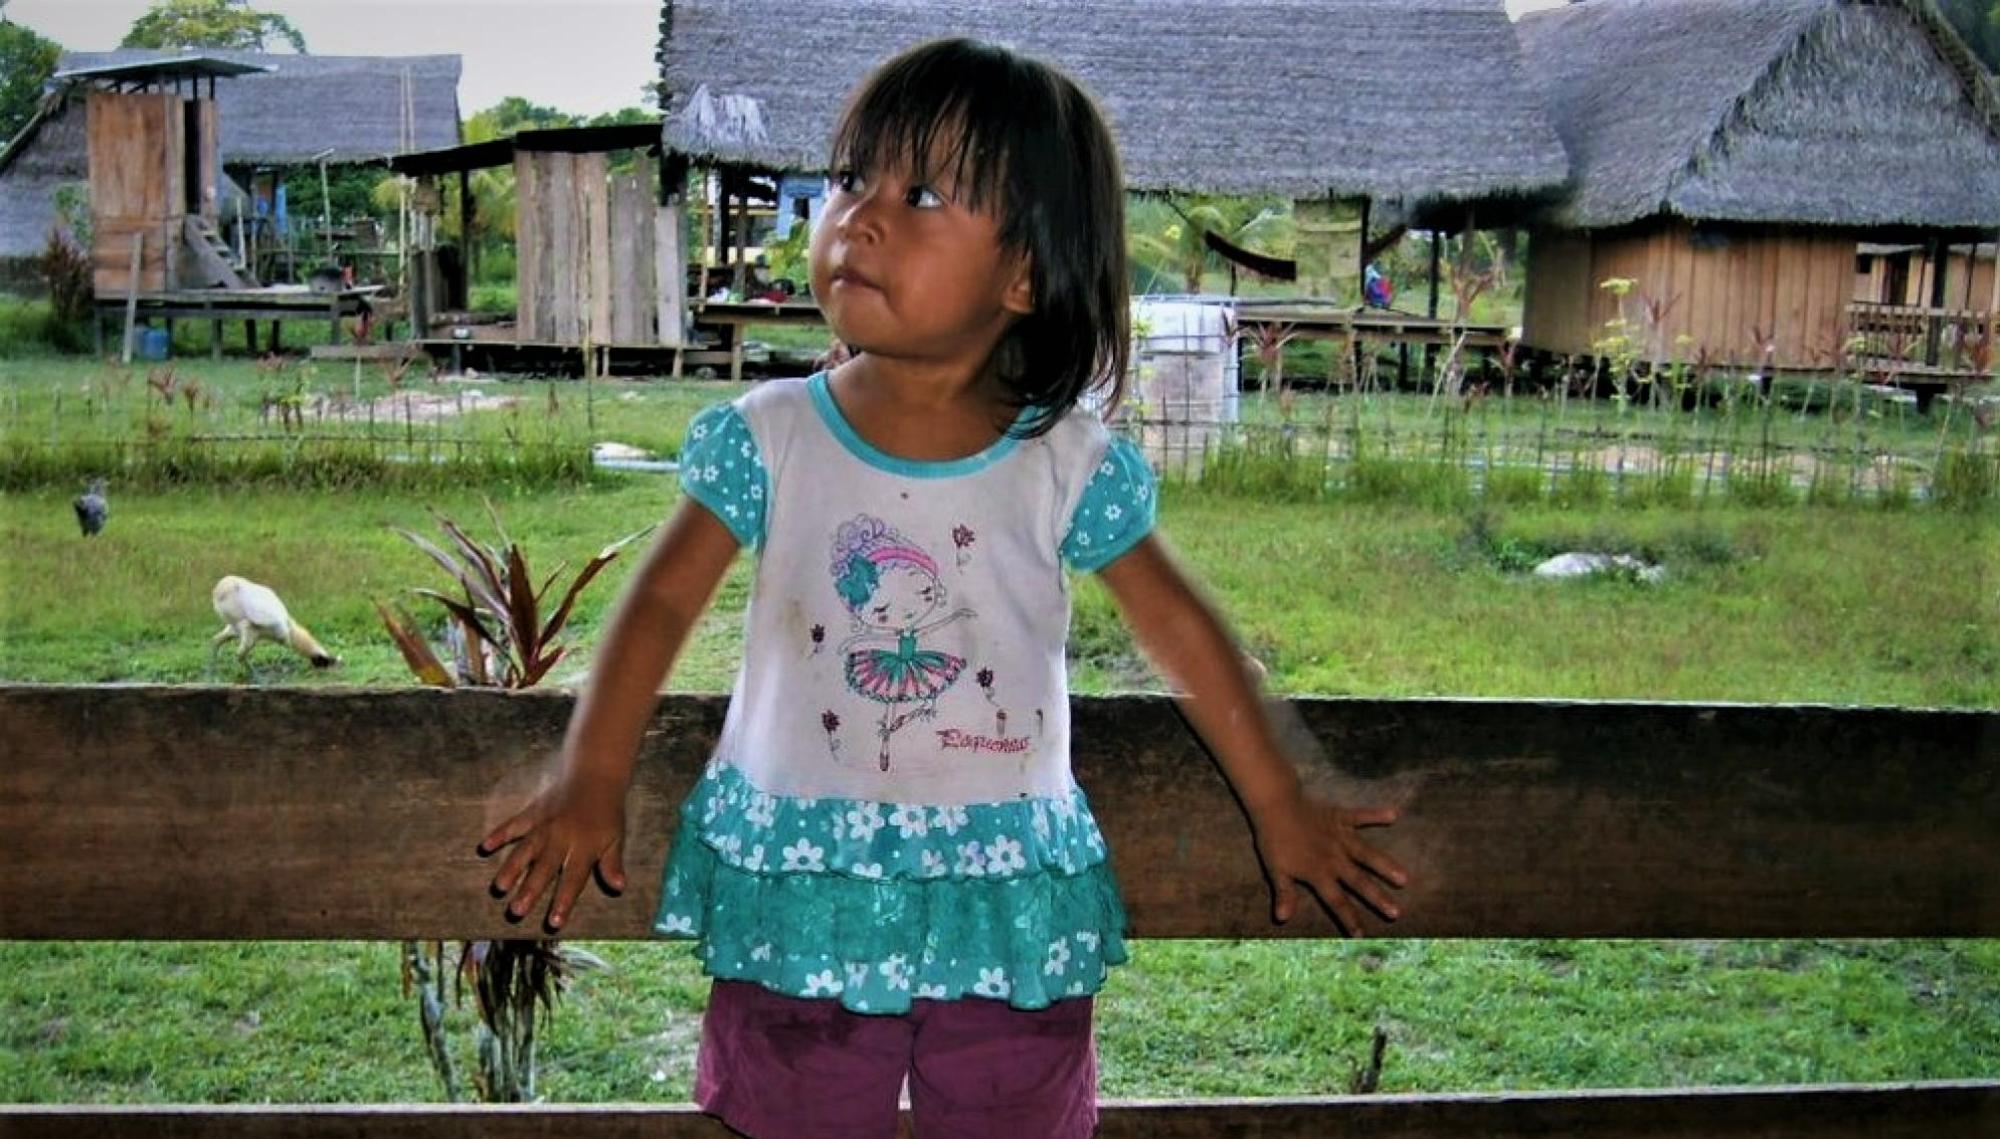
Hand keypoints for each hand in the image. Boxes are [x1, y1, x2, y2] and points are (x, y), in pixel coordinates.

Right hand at [477, 774, 629, 932]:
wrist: (596, 775)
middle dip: (530, 891)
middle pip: (544, 869)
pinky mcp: (534, 812)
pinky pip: (514, 824)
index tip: (553, 922)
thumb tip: (619, 888)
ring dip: (512, 869)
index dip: (563, 901)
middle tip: (516, 912)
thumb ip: (612, 863)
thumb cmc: (607, 812)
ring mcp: (545, 825)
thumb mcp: (615, 838)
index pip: (573, 880)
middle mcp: (562, 839)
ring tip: (499, 888)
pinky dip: (499, 834)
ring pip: (525, 850)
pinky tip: (484, 847)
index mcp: (583, 848)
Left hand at [1249, 790, 1407, 934]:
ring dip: (1385, 866)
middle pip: (1359, 882)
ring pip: (1367, 854)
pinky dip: (1376, 815)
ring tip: (1404, 878)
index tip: (1361, 934)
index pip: (1336, 900)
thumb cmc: (1273, 840)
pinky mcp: (1341, 817)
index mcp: (1318, 873)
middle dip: (1378, 898)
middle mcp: (1334, 858)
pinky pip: (1361, 816)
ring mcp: (1340, 837)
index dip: (1348, 918)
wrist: (1275, 805)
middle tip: (1397, 912)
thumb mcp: (1275, 870)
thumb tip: (1283, 919)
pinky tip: (1394, 814)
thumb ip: (1284, 893)